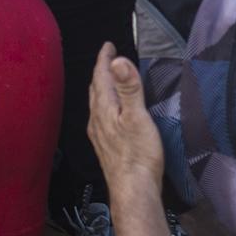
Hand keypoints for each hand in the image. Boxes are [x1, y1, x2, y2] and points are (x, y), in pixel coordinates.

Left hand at [87, 42, 164, 195]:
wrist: (133, 190)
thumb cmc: (139, 154)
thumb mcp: (137, 116)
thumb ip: (128, 88)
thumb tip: (118, 60)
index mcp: (105, 109)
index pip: (101, 76)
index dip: (104, 59)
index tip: (108, 44)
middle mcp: (97, 120)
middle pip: (96, 89)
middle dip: (101, 71)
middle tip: (108, 58)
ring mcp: (99, 134)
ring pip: (96, 103)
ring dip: (102, 87)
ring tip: (109, 80)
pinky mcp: (105, 146)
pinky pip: (100, 116)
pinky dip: (104, 104)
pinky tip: (110, 113)